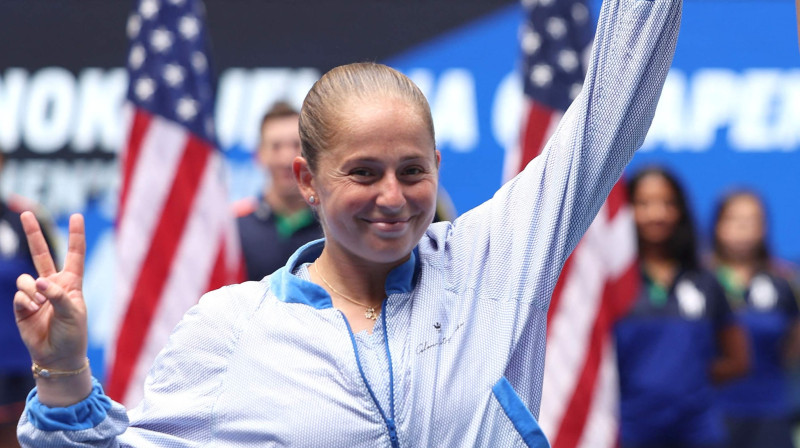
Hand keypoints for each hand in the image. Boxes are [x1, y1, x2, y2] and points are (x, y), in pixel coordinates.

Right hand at [14, 212, 87, 373]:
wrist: (57, 356)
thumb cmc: (73, 333)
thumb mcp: (73, 312)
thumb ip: (57, 295)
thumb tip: (37, 282)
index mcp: (71, 283)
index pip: (74, 254)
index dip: (75, 235)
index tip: (77, 216)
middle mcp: (52, 284)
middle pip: (41, 253)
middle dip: (33, 233)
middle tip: (26, 212)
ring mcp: (35, 294)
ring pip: (26, 279)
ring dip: (32, 291)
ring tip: (41, 305)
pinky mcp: (22, 306)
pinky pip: (19, 295)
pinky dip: (26, 303)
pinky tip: (33, 312)